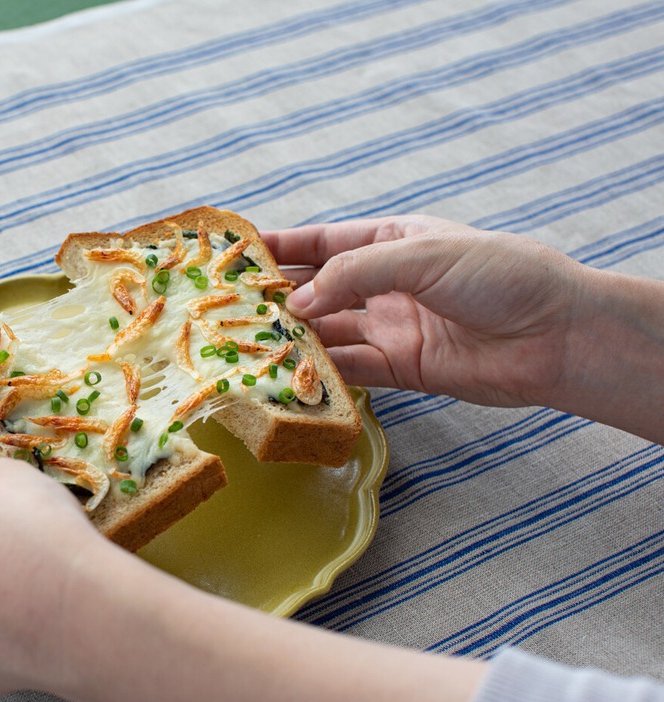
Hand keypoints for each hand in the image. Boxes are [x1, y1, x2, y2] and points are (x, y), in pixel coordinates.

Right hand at [263, 216, 587, 408]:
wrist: (557, 335)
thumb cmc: (501, 276)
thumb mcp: (421, 254)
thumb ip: (354, 273)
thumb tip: (297, 300)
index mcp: (392, 241)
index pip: (323, 241)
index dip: (280, 246)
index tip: (236, 253)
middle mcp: (387, 284)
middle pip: (318, 289)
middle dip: (277, 296)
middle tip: (231, 307)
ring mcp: (392, 327)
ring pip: (328, 332)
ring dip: (294, 338)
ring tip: (252, 344)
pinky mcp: (402, 369)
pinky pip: (350, 370)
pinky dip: (322, 373)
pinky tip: (293, 375)